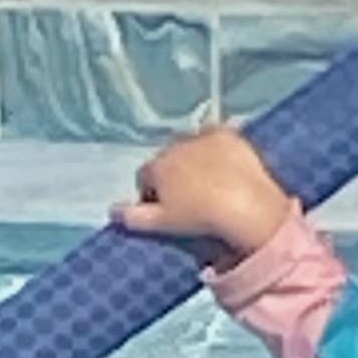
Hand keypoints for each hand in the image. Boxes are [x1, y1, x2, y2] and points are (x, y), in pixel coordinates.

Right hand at [115, 125, 296, 264]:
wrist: (245, 204)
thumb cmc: (199, 217)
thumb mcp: (162, 223)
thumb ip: (133, 217)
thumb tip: (112, 211)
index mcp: (156, 167)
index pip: (145, 177)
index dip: (152, 192)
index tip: (164, 206)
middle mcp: (174, 146)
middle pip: (167, 158)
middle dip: (173, 173)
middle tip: (189, 195)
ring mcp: (201, 137)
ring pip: (190, 145)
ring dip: (194, 157)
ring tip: (209, 179)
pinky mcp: (227, 134)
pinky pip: (215, 135)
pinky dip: (216, 145)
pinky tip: (225, 160)